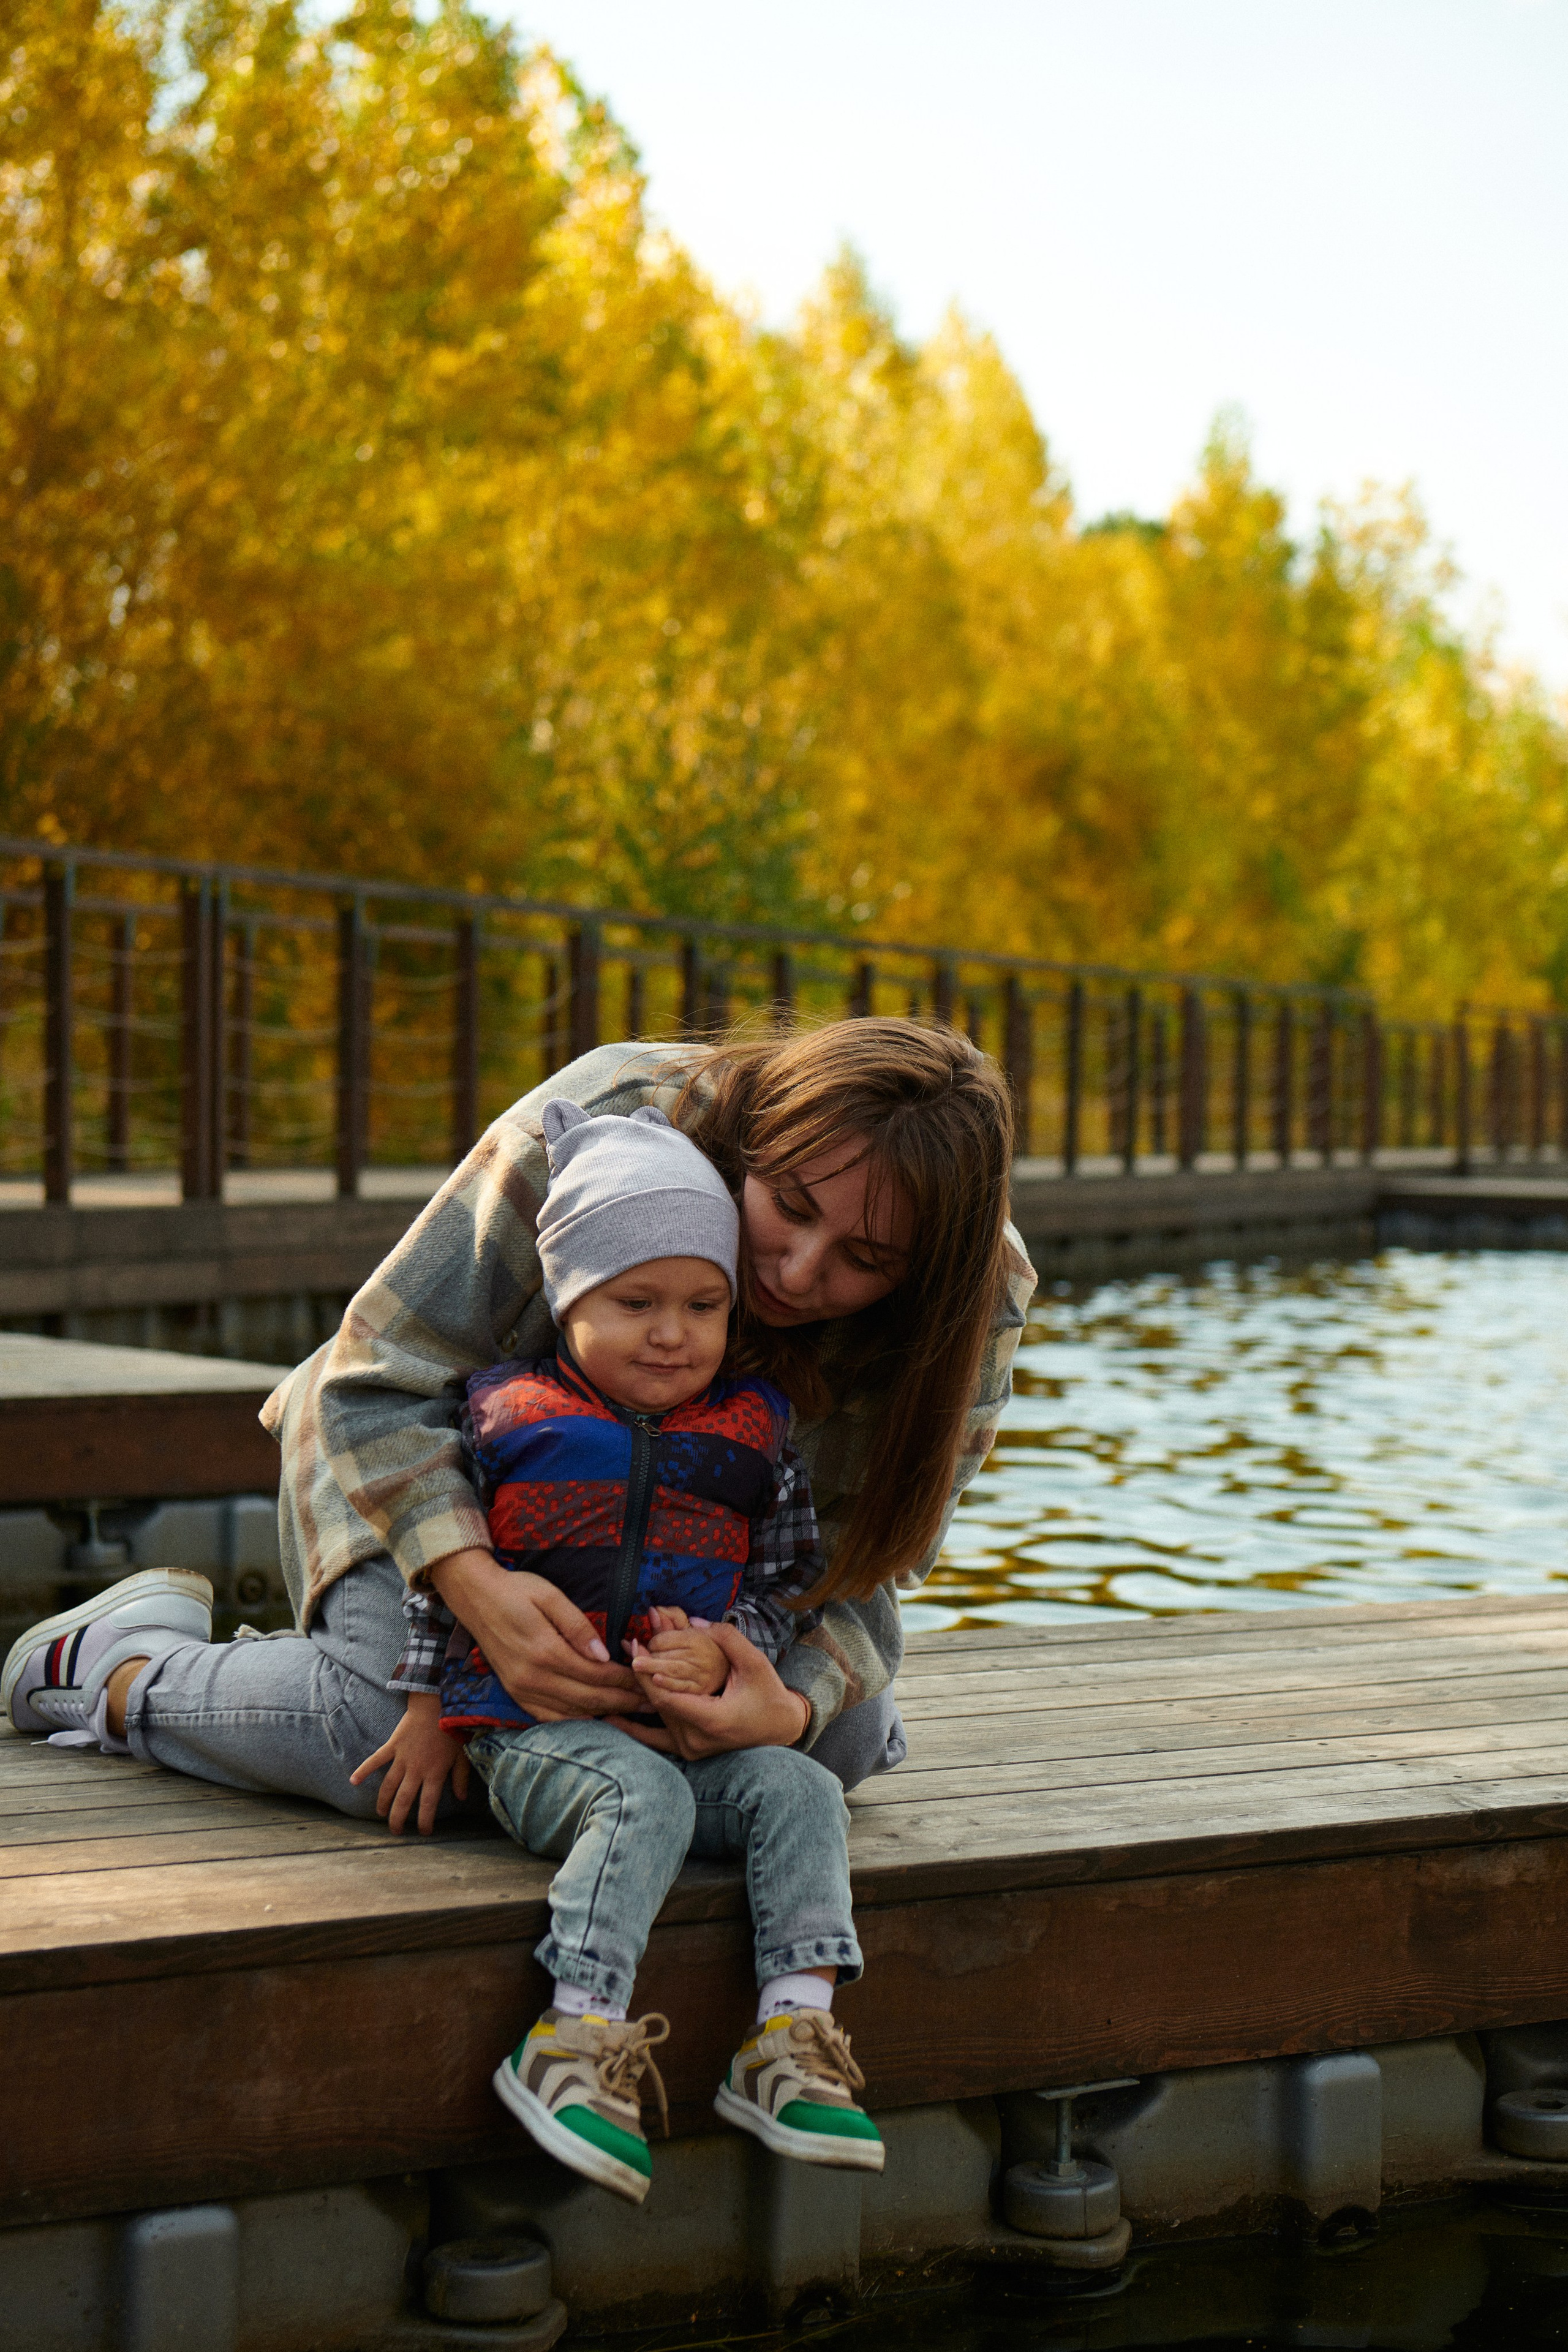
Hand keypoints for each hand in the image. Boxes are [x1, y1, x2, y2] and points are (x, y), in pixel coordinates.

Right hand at [350, 1694, 469, 1834]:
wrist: (438, 1704)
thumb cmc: (453, 1729)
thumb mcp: (462, 1755)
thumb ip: (460, 1778)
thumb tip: (461, 1798)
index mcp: (435, 1774)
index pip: (428, 1805)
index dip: (424, 1821)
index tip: (423, 1833)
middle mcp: (416, 1770)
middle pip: (404, 1800)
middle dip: (398, 1819)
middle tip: (395, 1831)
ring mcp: (402, 1758)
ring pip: (389, 1786)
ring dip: (383, 1801)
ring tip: (379, 1814)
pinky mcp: (393, 1746)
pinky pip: (376, 1760)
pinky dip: (364, 1769)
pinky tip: (353, 1780)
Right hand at [429, 1550, 640, 1720]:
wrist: (475, 1597)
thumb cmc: (516, 1590)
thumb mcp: (550, 1595)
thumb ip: (578, 1626)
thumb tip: (605, 1655)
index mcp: (545, 1651)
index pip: (597, 1675)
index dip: (626, 1681)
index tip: (648, 1679)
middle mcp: (532, 1677)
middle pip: (589, 1699)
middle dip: (624, 1703)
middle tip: (652, 1702)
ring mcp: (521, 1689)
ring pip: (572, 1713)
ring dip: (605, 1715)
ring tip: (633, 1712)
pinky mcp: (515, 1693)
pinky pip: (550, 1717)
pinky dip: (576, 1721)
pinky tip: (596, 1718)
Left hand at [614, 1621, 812, 1759]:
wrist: (781, 1728)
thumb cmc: (770, 1694)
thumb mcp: (754, 1663)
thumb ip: (726, 1639)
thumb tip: (695, 1621)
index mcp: (712, 1720)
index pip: (667, 1696)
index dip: (648, 1672)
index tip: (636, 1648)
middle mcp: (696, 1740)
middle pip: (658, 1704)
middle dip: (642, 1675)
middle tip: (629, 1647)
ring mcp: (691, 1749)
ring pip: (657, 1716)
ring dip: (641, 1690)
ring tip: (626, 1662)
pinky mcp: (689, 1750)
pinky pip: (656, 1739)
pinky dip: (634, 1728)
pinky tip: (611, 1718)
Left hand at [630, 1617, 726, 1697]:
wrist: (731, 1675)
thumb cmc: (710, 1650)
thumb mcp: (695, 1632)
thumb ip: (673, 1619)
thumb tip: (652, 1610)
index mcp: (697, 1639)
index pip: (665, 1640)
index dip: (652, 1643)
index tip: (650, 1646)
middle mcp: (700, 1656)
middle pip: (665, 1656)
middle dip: (649, 1658)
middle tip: (637, 1659)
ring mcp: (701, 1676)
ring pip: (671, 1671)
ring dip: (651, 1669)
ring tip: (636, 1665)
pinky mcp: (701, 1692)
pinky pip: (680, 1688)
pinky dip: (666, 1684)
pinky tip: (655, 1680)